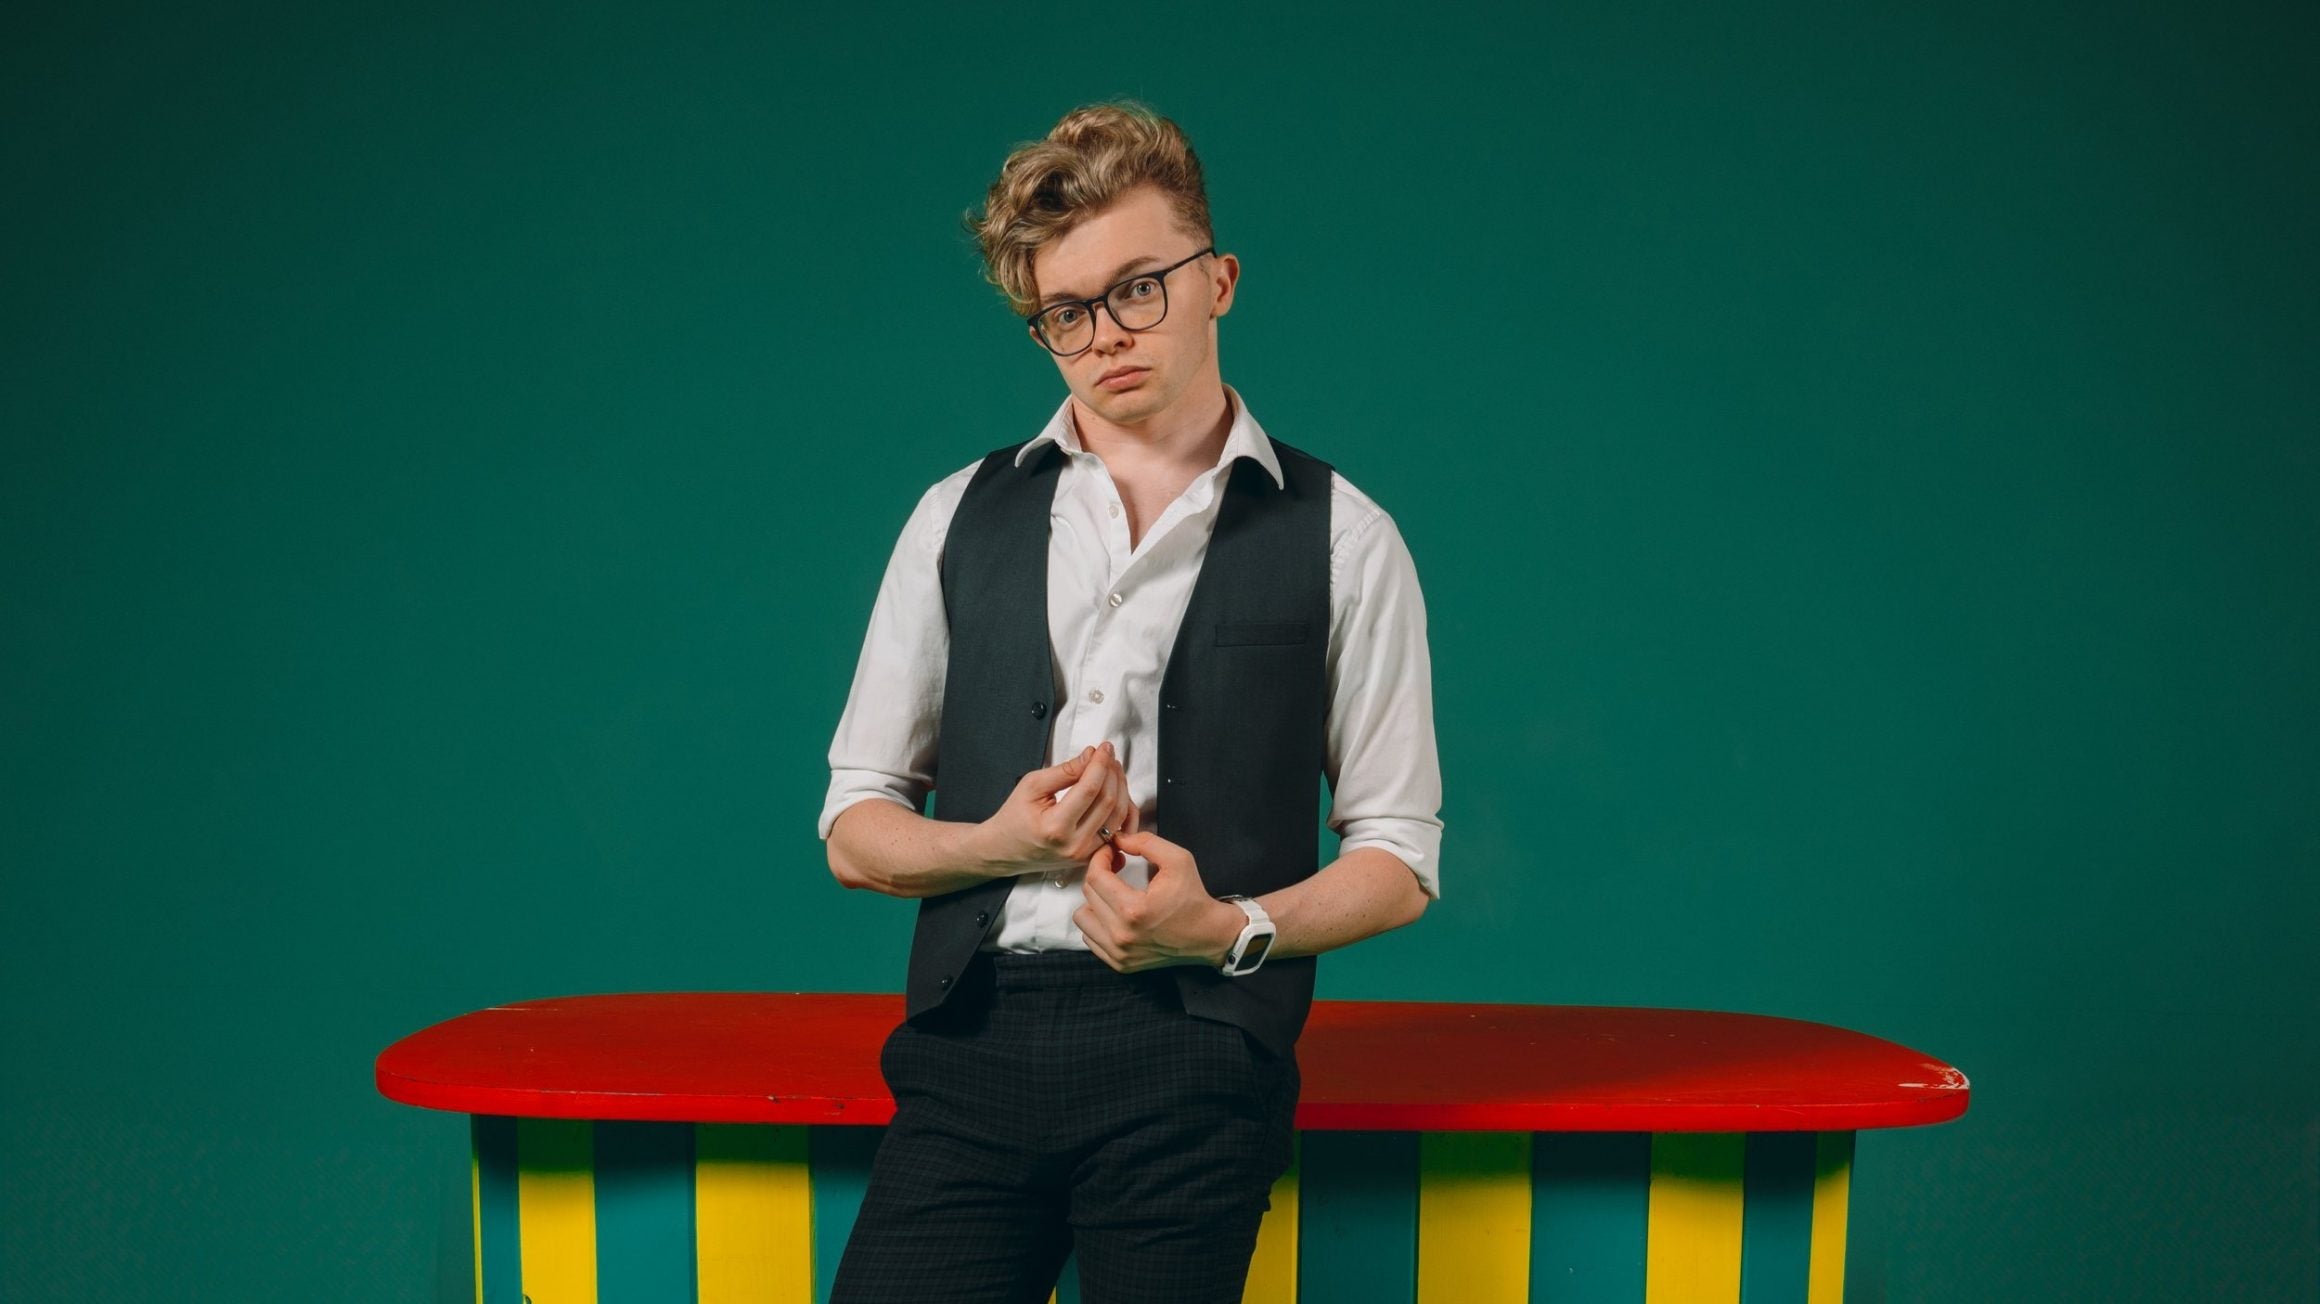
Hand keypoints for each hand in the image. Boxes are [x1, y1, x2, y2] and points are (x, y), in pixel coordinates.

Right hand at [976, 741, 1140, 877]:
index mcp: (1055, 827)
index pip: (1090, 789)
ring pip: (1119, 815)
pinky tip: (1118, 793)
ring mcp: (1086, 854)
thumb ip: (1064, 771)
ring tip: (1111, 769)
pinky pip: (1119, 831)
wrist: (1005, 850)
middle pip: (1108, 801)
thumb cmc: (1014, 819)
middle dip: (1112, 772)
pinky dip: (1125, 810)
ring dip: (1121, 787)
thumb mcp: (1031, 786)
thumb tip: (1091, 757)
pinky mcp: (1092, 856)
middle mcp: (1074, 844)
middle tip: (1107, 755)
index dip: (1100, 764)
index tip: (1103, 748)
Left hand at [1074, 828, 1244, 972]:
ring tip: (1114, 894)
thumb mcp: (1178, 859)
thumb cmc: (1193, 897)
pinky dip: (1099, 923)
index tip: (1112, 852)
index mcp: (1134, 910)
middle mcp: (1122, 935)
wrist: (1208, 935)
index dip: (1100, 858)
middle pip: (1088, 895)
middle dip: (1100, 875)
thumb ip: (1145, 842)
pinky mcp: (1120, 963)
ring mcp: (1119, 953)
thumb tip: (1117, 840)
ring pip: (1083, 918)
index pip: (1095, 877)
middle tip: (1116, 868)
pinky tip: (1116, 914)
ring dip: (1094, 901)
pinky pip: (1090, 938)